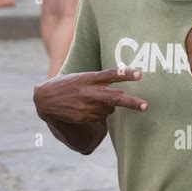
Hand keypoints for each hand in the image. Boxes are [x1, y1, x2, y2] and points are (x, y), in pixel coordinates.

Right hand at [33, 67, 147, 123]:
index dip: (126, 74)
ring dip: (109, 105)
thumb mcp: (82, 77)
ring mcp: (86, 107)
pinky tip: (87, 108)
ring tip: (93, 100)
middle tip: (146, 106)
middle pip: (115, 97)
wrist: (45, 99)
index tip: (139, 74)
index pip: (111, 74)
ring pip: (110, 108)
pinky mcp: (84, 117)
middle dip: (132, 103)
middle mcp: (89, 92)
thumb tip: (121, 92)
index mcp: (88, 78)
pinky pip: (101, 117)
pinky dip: (100, 113)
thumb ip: (100, 81)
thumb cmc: (68, 85)